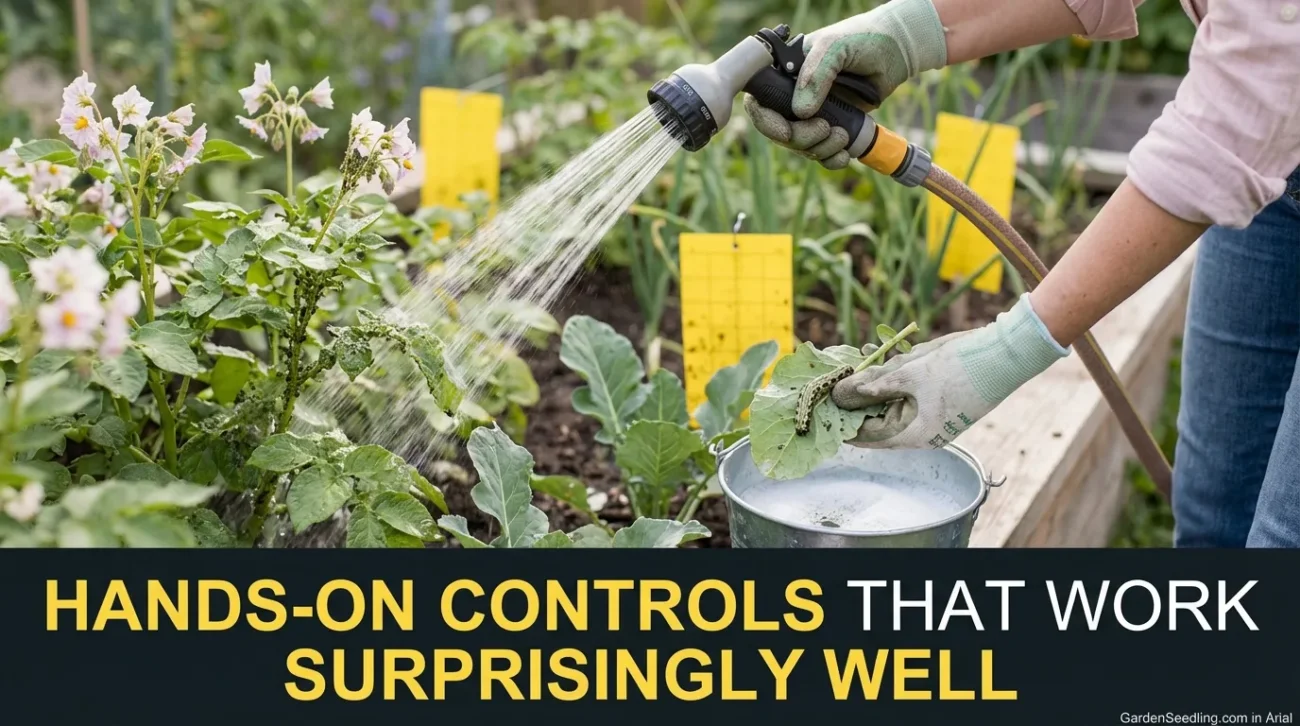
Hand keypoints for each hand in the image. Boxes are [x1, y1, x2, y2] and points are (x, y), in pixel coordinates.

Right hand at [743, 0, 947, 169]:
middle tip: (825, 128)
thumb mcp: (834, 47)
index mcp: (786, 74)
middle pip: (779, 131)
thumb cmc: (862, 40)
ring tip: (843, 135)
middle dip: (800, 138)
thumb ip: (815, 75)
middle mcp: (794, 96)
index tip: (785, 132)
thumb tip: (800, 113)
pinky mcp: (832, 127)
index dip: (765, 121)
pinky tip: (844, 154)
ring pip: (801, 146)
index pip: (760, 102)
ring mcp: (812, 114)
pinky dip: (831, 159)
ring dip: (819, 149)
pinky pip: (821, 153)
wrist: (895, 52)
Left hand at [831, 294, 1068, 448]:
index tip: (823, 410)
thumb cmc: (961, 366)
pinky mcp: (942, 400)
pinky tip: (880, 356)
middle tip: (834, 382)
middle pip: (879, 420)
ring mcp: (934, 417)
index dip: (844, 422)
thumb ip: (874, 384)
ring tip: (856, 363)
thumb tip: (841, 393)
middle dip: (858, 400)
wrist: (1007, 353)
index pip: (869, 436)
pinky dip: (894, 378)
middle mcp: (925, 432)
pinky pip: (910, 393)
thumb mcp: (910, 371)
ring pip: (893, 403)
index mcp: (916, 435)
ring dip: (875, 385)